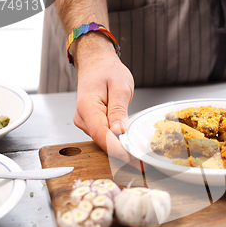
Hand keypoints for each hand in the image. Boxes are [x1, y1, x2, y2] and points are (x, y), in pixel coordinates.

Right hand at [72, 34, 144, 170]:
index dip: (118, 150)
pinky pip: (105, 137)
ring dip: (121, 149)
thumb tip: (119, 132)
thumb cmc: (107, 70)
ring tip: (140, 158)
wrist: (95, 62)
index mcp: (87, 108)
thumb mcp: (120, 86)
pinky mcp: (92, 124)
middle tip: (142, 164)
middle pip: (103, 142)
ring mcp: (86, 123)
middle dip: (122, 153)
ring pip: (104, 141)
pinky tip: (130, 147)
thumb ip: (118, 110)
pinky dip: (118, 142)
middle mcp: (83, 118)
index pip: (102, 136)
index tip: (134, 160)